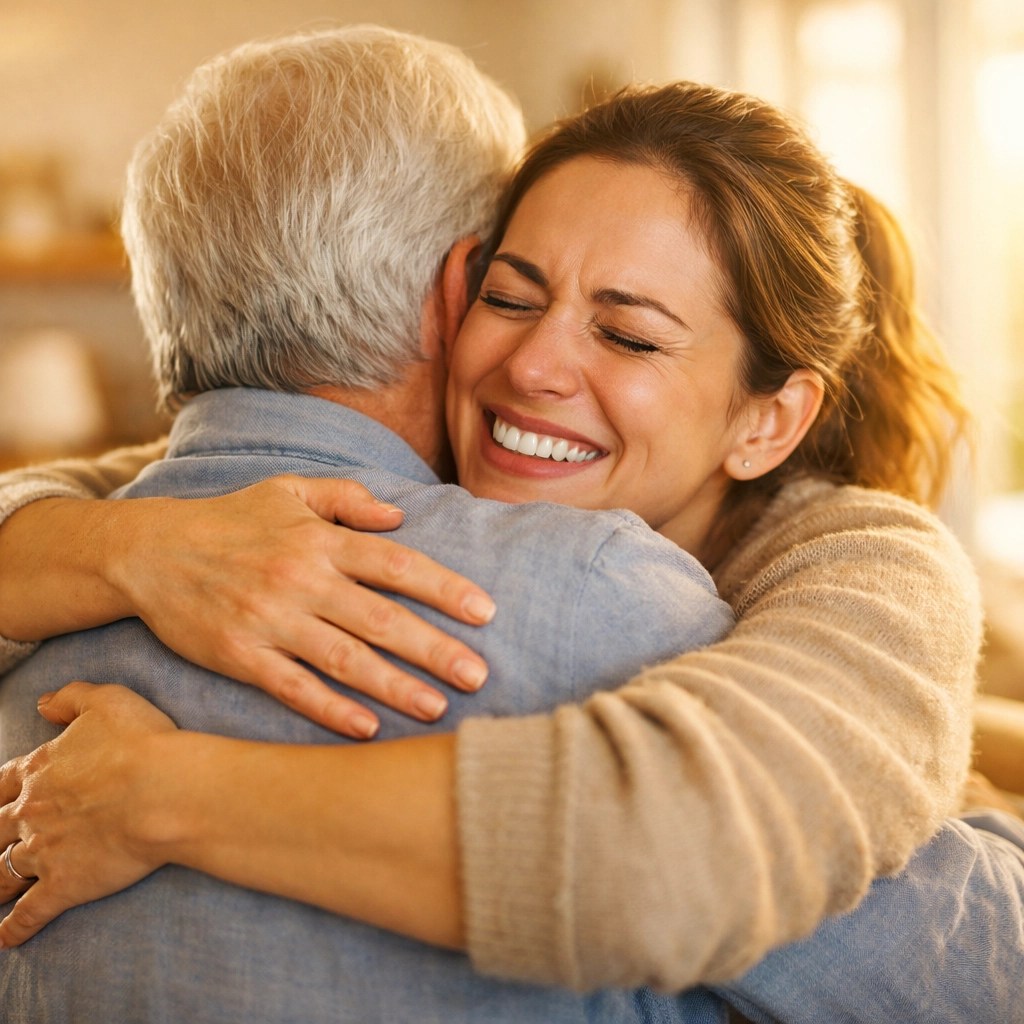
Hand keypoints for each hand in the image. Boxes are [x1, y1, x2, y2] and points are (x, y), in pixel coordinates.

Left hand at [0, 682, 174, 947]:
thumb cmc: (141, 743)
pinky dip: (13, 929)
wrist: (163, 790)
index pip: (4, 782)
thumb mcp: (107, 701)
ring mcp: (44, 852)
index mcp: (39, 770)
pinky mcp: (63, 885)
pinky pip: (28, 914)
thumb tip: (43, 703)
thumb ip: (71, 698)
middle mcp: (31, 813)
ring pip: (2, 874)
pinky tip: (5, 939)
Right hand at [107, 475, 496, 737]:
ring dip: (395, 687)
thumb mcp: (288, 491)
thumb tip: (400, 516)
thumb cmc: (230, 520)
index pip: (396, 564)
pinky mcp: (239, 655)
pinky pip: (292, 687)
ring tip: (438, 708)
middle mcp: (300, 579)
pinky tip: (368, 728)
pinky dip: (331, 709)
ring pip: (344, 660)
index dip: (445, 588)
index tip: (484, 612)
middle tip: (478, 675)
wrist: (149, 552)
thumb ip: (347, 498)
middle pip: (381, 619)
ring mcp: (269, 620)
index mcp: (319, 540)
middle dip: (435, 649)